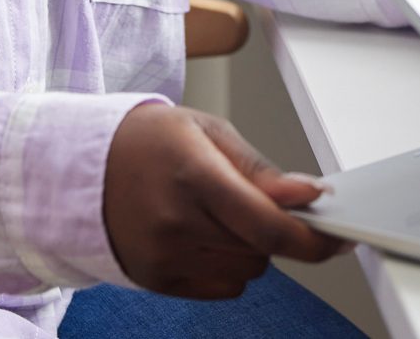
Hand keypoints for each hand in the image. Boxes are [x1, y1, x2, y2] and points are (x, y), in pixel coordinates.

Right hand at [102, 103, 347, 297]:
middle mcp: (177, 223)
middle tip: (255, 200)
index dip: (313, 237)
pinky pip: (221, 287)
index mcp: (195, 176)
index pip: (268, 225)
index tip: (340, 236)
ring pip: (247, 272)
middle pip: (263, 250)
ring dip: (252, 249)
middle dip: (275, 229)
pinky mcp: (156, 280)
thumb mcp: (208, 132)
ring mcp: (165, 256)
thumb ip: (261, 170)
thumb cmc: (148, 140)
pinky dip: (228, 266)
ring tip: (219, 213)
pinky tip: (204, 235)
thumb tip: (309, 196)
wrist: (79, 167)